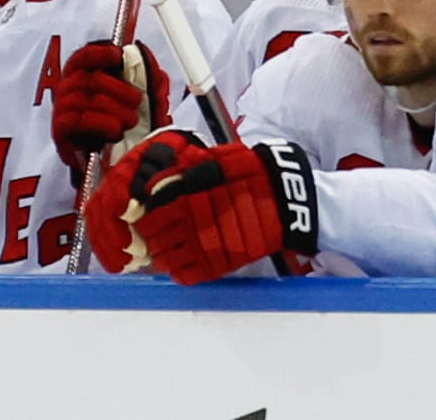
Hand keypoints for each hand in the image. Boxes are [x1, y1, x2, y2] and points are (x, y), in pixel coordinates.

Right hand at [52, 41, 169, 173]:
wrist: (117, 159)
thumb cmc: (126, 123)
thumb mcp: (145, 99)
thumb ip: (148, 78)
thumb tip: (147, 57)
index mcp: (85, 77)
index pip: (81, 58)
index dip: (97, 53)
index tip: (117, 55)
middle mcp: (69, 91)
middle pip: (86, 78)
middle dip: (118, 88)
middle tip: (138, 101)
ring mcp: (61, 110)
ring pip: (81, 99)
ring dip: (112, 109)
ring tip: (130, 121)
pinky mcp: (60, 131)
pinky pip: (75, 119)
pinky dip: (99, 123)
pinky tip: (115, 130)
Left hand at [100, 132, 318, 283]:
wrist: (291, 199)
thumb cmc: (258, 173)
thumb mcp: (225, 159)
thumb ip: (190, 169)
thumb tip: (157, 182)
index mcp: (192, 194)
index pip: (152, 210)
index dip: (144, 213)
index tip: (143, 213)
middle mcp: (194, 222)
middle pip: (153, 236)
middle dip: (148, 235)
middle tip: (150, 233)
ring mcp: (206, 246)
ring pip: (165, 257)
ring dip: (159, 254)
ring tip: (164, 249)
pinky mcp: (220, 264)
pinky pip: (186, 275)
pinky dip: (176, 271)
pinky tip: (179, 262)